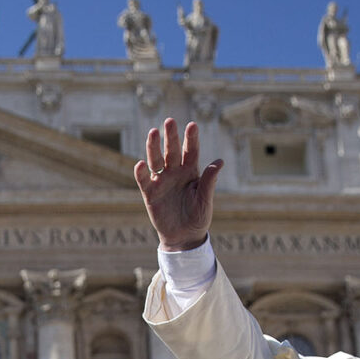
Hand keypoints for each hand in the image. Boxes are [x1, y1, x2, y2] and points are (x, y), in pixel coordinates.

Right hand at [134, 118, 221, 251]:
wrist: (184, 237)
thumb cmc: (198, 217)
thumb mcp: (205, 200)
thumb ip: (209, 181)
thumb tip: (219, 162)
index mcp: (191, 172)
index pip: (191, 152)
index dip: (191, 139)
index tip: (192, 125)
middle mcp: (175, 173)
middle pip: (172, 151)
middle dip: (171, 137)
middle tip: (169, 121)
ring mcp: (161, 181)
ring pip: (156, 160)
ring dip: (153, 147)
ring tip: (152, 132)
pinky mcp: (149, 193)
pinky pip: (144, 180)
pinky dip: (140, 172)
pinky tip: (140, 164)